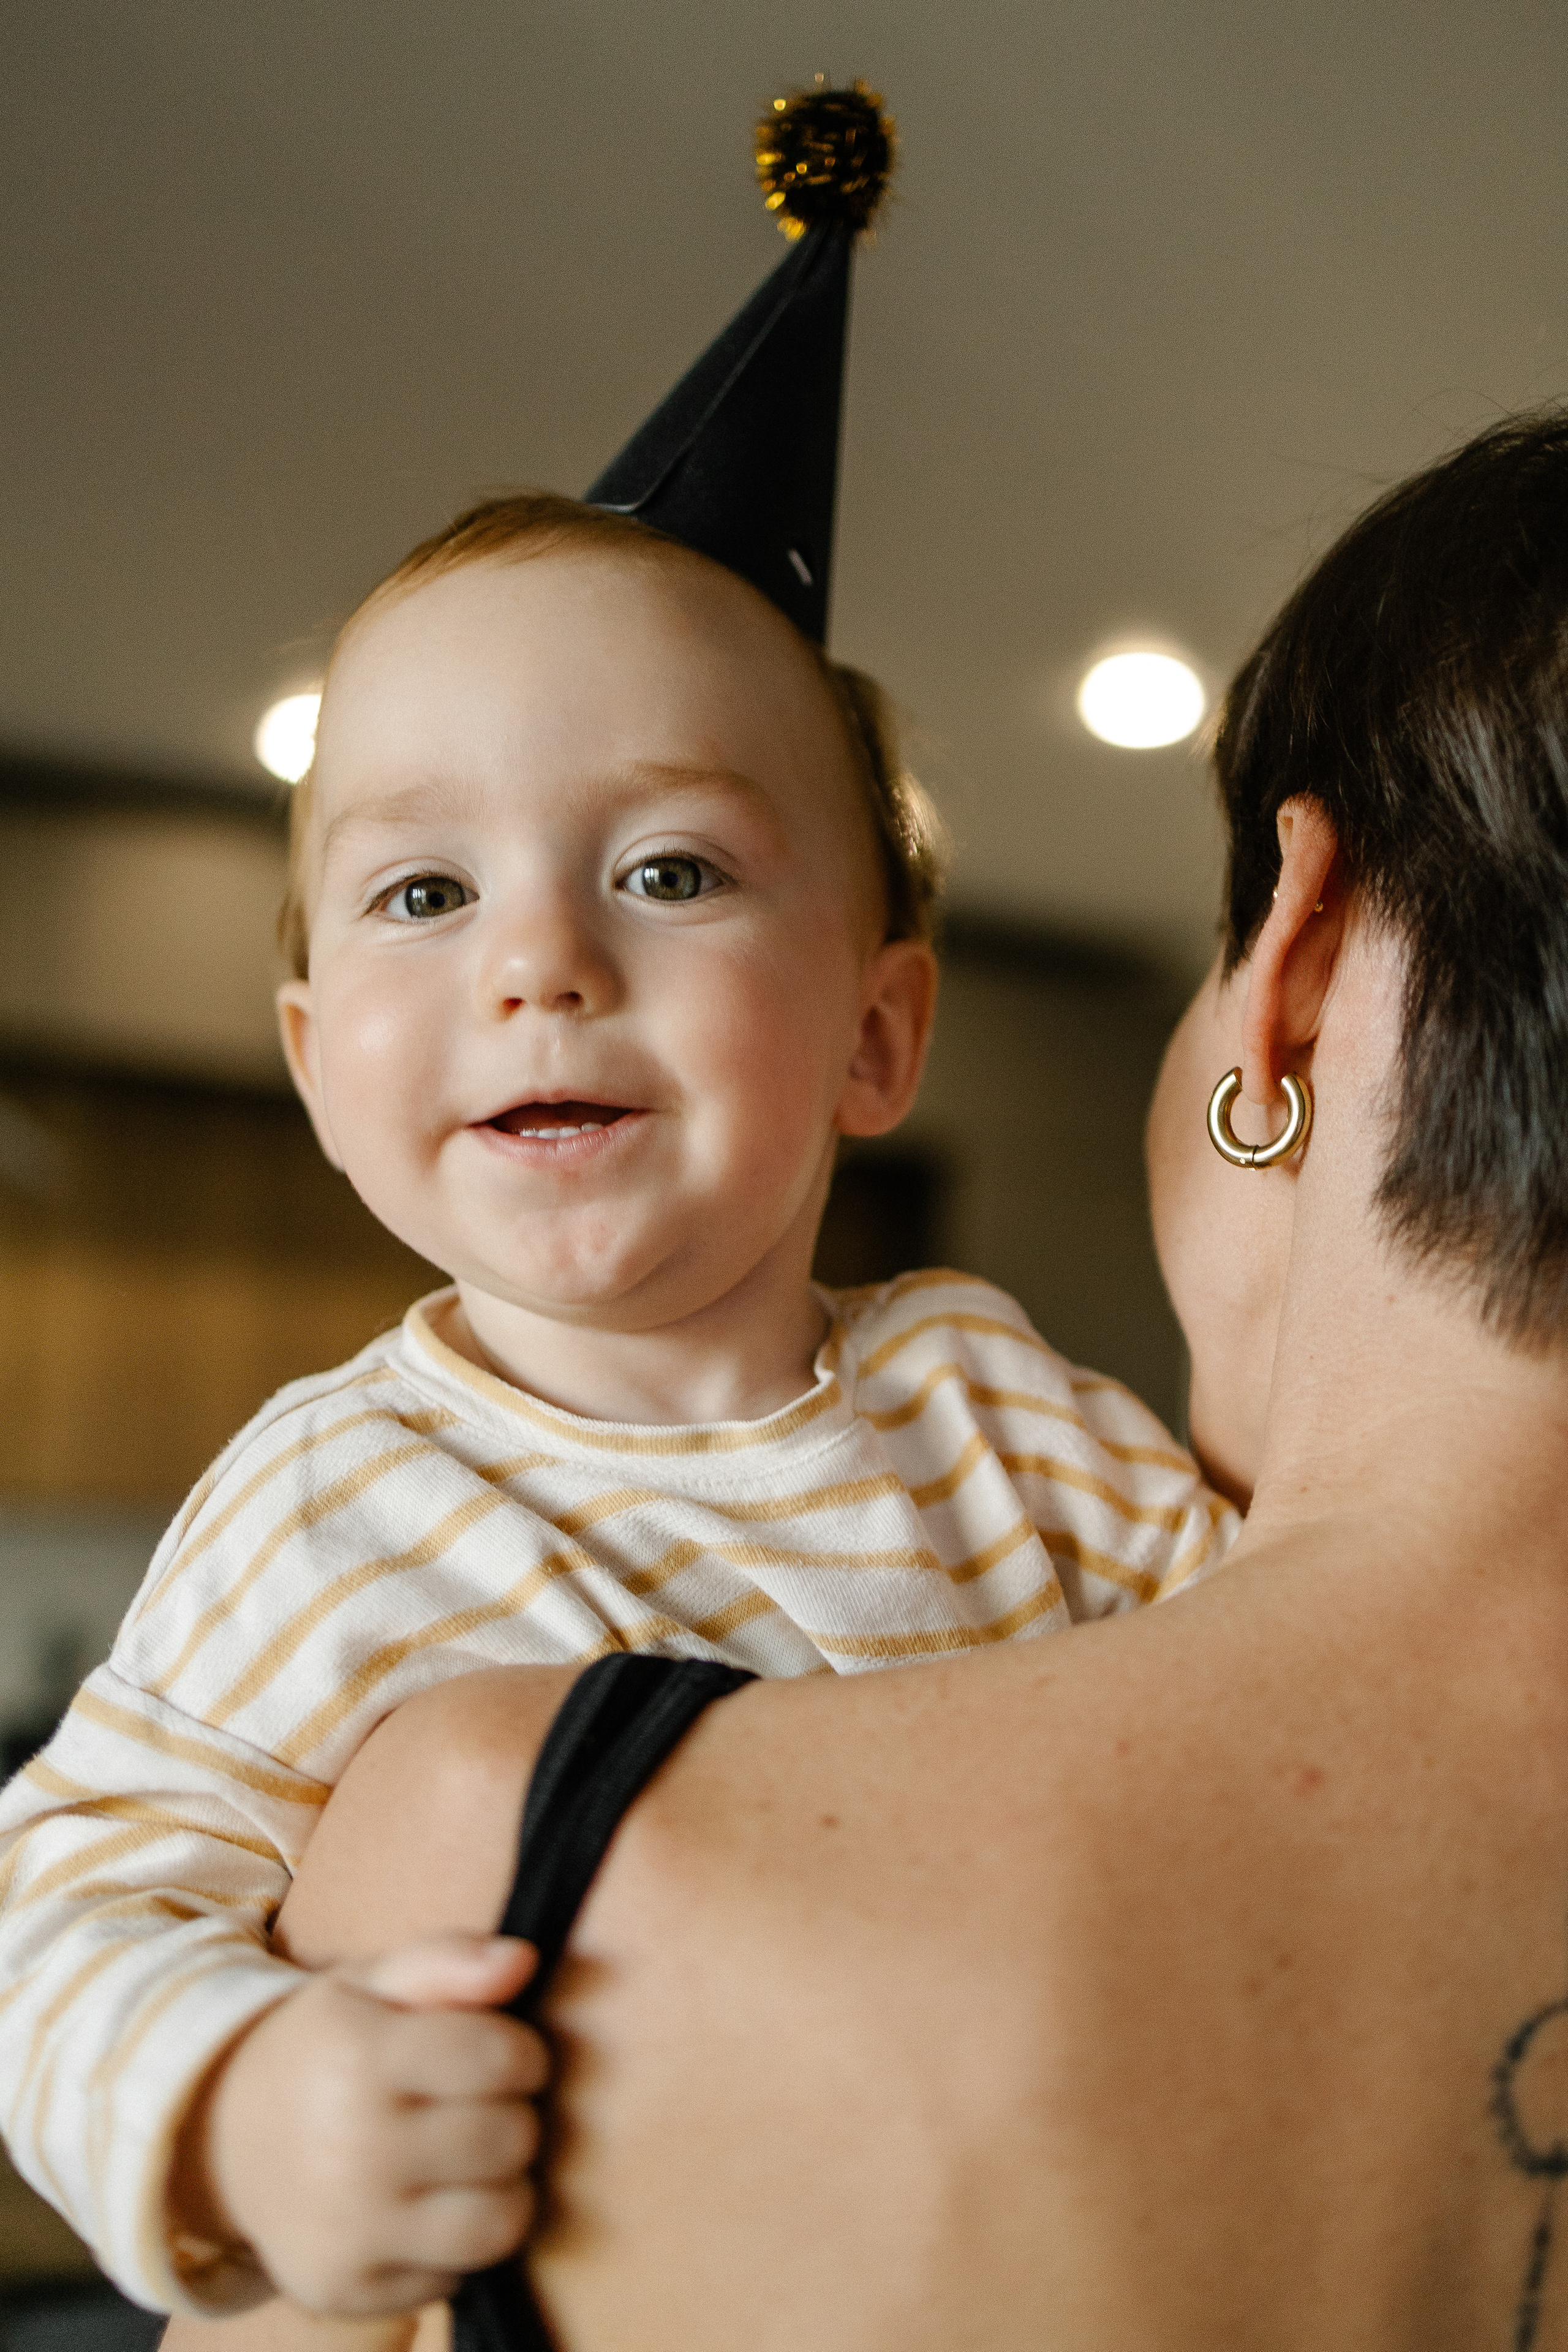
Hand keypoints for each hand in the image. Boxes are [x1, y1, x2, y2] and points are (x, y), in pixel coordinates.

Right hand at [183, 1935, 545, 2314]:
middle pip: (510, 2139)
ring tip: (467, 2159)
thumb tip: (523, 1960)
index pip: (503, 2059)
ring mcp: (349, 2229)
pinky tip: (427, 2205)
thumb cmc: (328, 2049)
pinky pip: (458, 2274)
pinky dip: (459, 2241)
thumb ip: (450, 1960)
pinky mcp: (350, 2288)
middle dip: (511, 2116)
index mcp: (360, 2056)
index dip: (522, 2053)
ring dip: (502, 2186)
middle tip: (474, 2106)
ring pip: (499, 2220)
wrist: (229, 2139)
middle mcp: (352, 2148)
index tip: (500, 2054)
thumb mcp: (373, 1983)